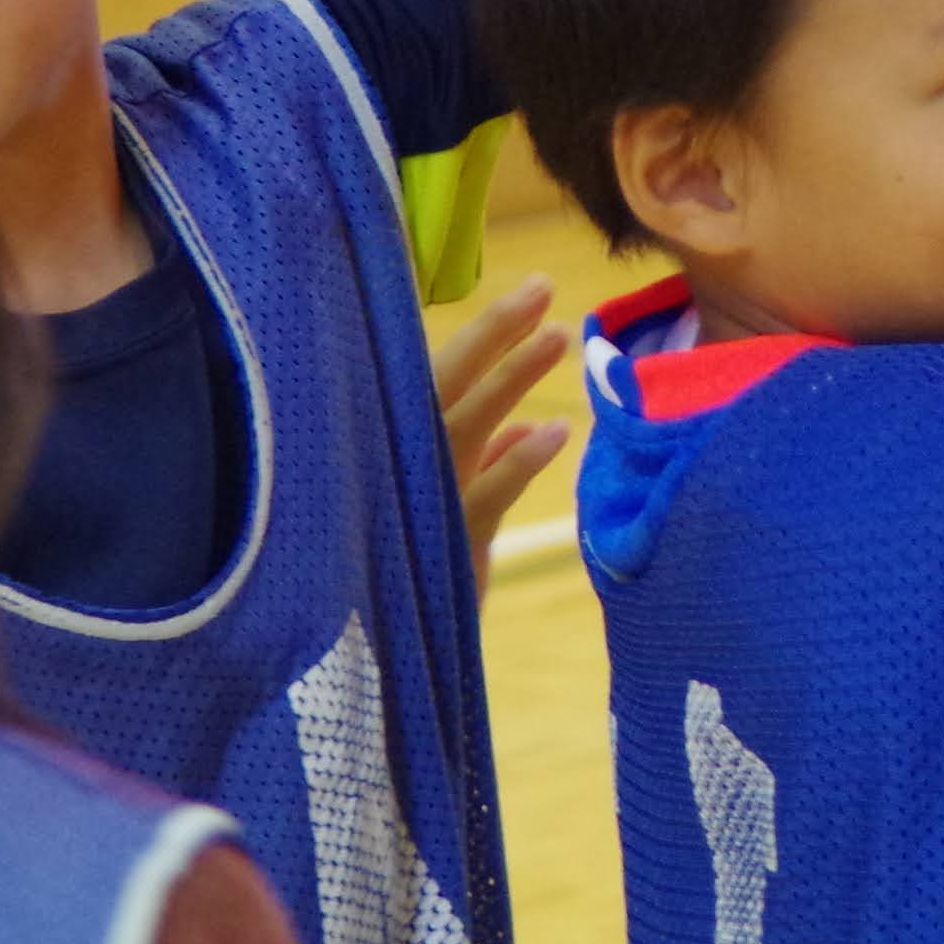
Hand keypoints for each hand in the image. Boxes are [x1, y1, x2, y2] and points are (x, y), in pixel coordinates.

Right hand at [427, 273, 573, 581]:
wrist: (384, 659)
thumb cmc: (417, 573)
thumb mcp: (454, 507)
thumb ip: (486, 463)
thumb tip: (524, 426)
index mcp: (404, 445)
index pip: (444, 374)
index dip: (489, 333)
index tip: (534, 292)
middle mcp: (401, 461)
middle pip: (446, 380)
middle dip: (495, 329)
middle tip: (543, 284)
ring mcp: (420, 498)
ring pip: (465, 423)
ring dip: (511, 377)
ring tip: (559, 336)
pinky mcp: (445, 542)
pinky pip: (485, 494)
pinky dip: (519, 462)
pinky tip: (557, 431)